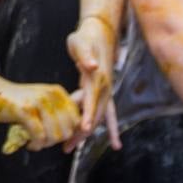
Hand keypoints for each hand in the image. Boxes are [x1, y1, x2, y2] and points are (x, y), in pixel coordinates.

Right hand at [0, 79, 80, 151]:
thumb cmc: (16, 101)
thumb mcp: (43, 101)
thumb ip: (60, 112)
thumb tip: (81, 130)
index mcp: (58, 92)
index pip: (77, 121)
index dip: (69, 135)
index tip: (56, 139)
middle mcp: (51, 95)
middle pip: (67, 131)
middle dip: (55, 141)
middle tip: (42, 140)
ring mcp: (38, 102)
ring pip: (55, 136)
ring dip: (45, 144)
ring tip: (35, 142)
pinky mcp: (25, 111)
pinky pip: (39, 137)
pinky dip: (36, 145)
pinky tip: (29, 143)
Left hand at [66, 16, 117, 147]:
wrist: (99, 32)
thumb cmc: (86, 37)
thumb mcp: (81, 42)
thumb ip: (86, 55)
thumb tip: (92, 66)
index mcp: (98, 78)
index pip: (92, 99)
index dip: (87, 114)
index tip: (82, 129)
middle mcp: (104, 88)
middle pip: (94, 115)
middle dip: (81, 133)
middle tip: (66, 147)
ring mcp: (106, 92)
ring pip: (98, 118)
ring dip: (86, 134)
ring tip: (70, 149)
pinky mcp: (103, 93)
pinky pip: (107, 115)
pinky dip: (110, 129)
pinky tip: (116, 144)